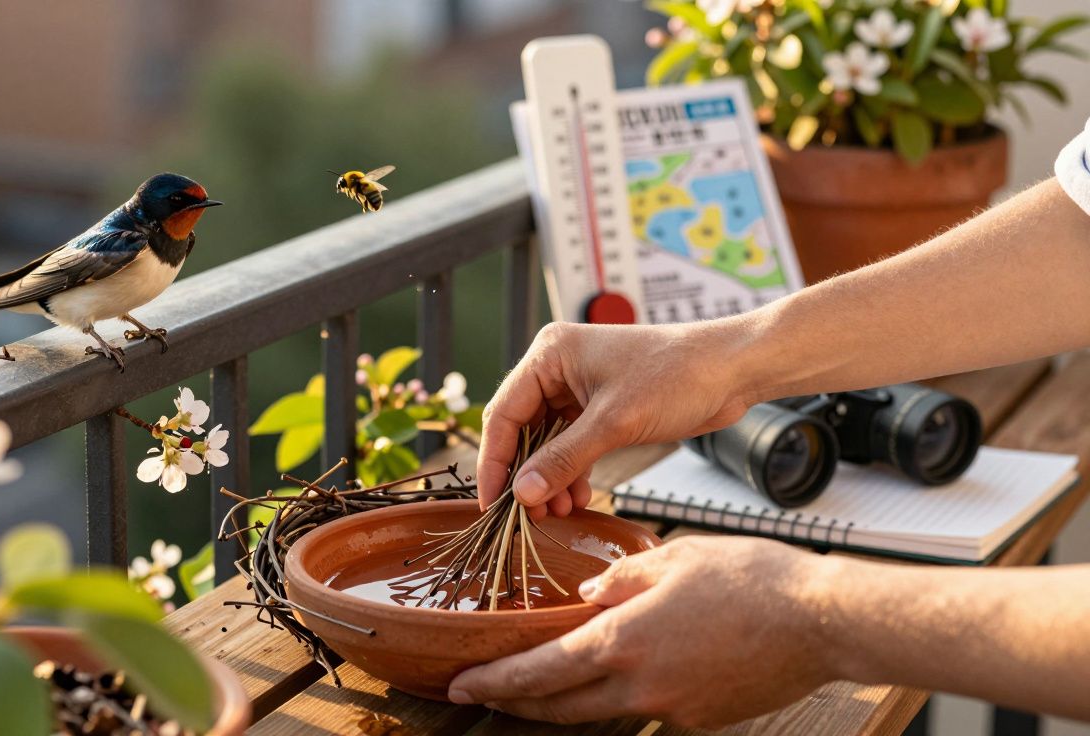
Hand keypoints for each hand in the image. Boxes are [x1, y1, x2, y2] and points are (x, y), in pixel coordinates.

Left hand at [446, 536, 840, 727]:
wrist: (824, 622)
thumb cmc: (754, 580)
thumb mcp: (674, 557)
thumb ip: (620, 578)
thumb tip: (586, 596)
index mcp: (624, 641)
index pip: (539, 672)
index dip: (495, 683)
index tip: (461, 686)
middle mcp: (641, 686)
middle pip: (559, 707)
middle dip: (514, 703)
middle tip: (480, 695)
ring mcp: (672, 709)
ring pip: (599, 712)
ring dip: (564, 702)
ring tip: (539, 686)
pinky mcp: (700, 719)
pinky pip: (645, 708)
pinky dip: (620, 694)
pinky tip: (622, 671)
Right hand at [477, 321, 751, 516]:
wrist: (731, 369)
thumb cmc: (677, 376)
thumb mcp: (614, 423)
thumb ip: (564, 459)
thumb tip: (522, 493)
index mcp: (550, 354)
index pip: (504, 413)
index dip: (495, 461)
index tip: (493, 503)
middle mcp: (557, 367)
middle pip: (521, 429)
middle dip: (525, 473)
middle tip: (527, 515)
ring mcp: (578, 386)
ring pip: (546, 440)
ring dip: (549, 477)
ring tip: (557, 512)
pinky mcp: (600, 405)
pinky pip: (570, 443)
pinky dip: (571, 471)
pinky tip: (577, 497)